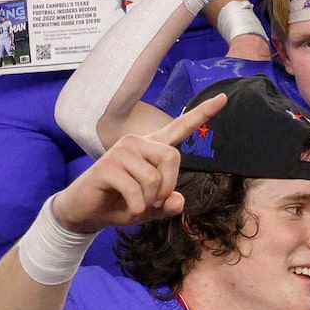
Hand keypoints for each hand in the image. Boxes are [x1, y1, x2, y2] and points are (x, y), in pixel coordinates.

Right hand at [50, 95, 222, 233]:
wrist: (86, 212)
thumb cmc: (119, 203)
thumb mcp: (151, 208)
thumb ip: (168, 204)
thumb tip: (178, 201)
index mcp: (152, 147)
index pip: (180, 127)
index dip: (202, 113)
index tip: (223, 97)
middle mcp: (137, 143)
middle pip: (172, 157)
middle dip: (166, 186)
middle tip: (152, 202)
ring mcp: (121, 151)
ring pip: (153, 179)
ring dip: (148, 202)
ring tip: (134, 205)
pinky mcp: (107, 166)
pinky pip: (136, 191)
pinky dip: (136, 208)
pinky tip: (126, 208)